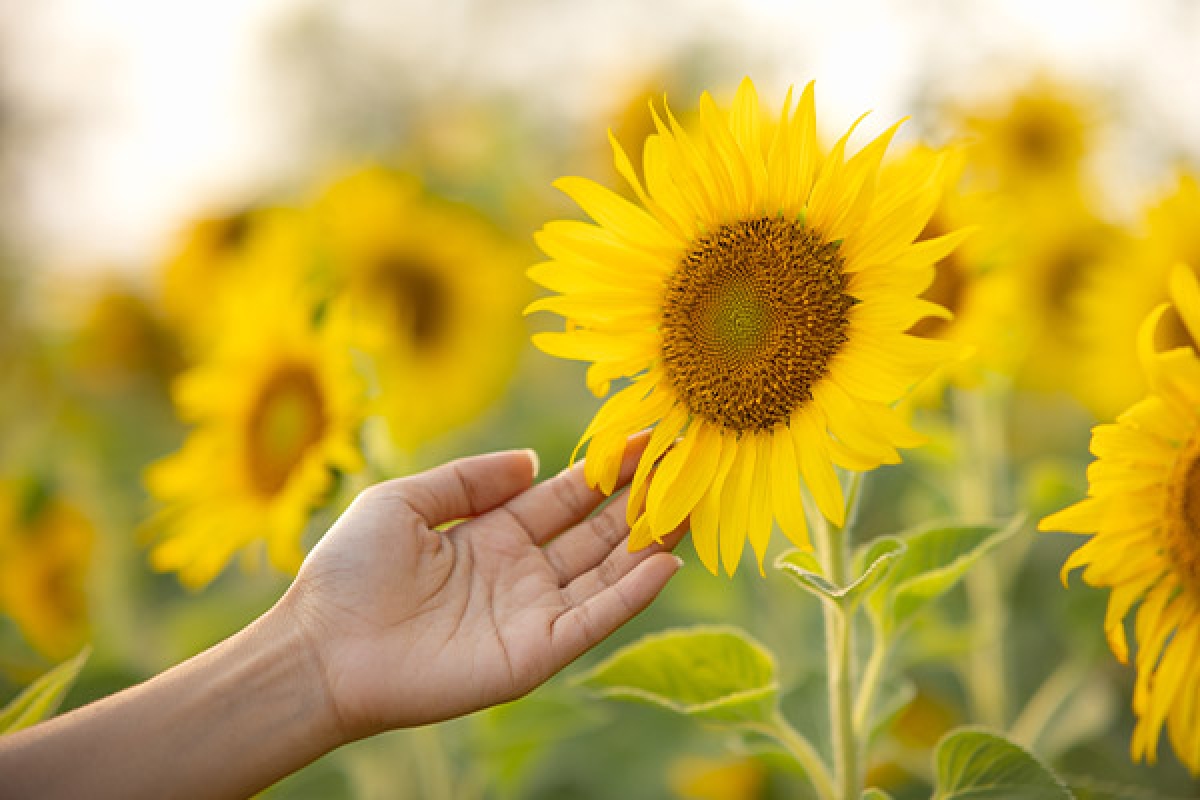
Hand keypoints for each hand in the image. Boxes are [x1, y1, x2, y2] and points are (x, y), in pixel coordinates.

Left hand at [276, 432, 682, 741]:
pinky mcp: (533, 654)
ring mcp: (531, 614)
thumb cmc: (349, 572)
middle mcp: (522, 573)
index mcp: (492, 534)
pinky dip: (630, 596)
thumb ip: (470, 479)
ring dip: (649, 542)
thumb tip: (534, 461)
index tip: (649, 436)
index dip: (607, 468)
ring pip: (606, 573)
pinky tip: (665, 564)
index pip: (566, 496)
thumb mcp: (404, 502)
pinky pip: (593, 621)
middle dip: (641, 498)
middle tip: (690, 462)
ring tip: (692, 503)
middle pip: (597, 531)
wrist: (320, 650)